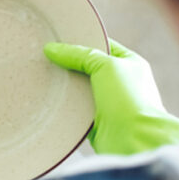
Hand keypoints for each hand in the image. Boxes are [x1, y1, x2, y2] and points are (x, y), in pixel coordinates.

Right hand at [45, 39, 178, 154]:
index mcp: (130, 63)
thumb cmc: (129, 99)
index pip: (102, 45)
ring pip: (80, 89)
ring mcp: (109, 103)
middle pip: (88, 67)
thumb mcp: (105, 66)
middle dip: (69, 64)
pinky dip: (65, 106)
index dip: (82, 41)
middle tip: (44, 57)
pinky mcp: (97, 122)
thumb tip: (51, 48)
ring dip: (65, 87)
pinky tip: (48, 100)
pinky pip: (76, 110)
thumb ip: (79, 55)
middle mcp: (121, 82)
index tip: (58, 39)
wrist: (135, 140)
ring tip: (42, 76)